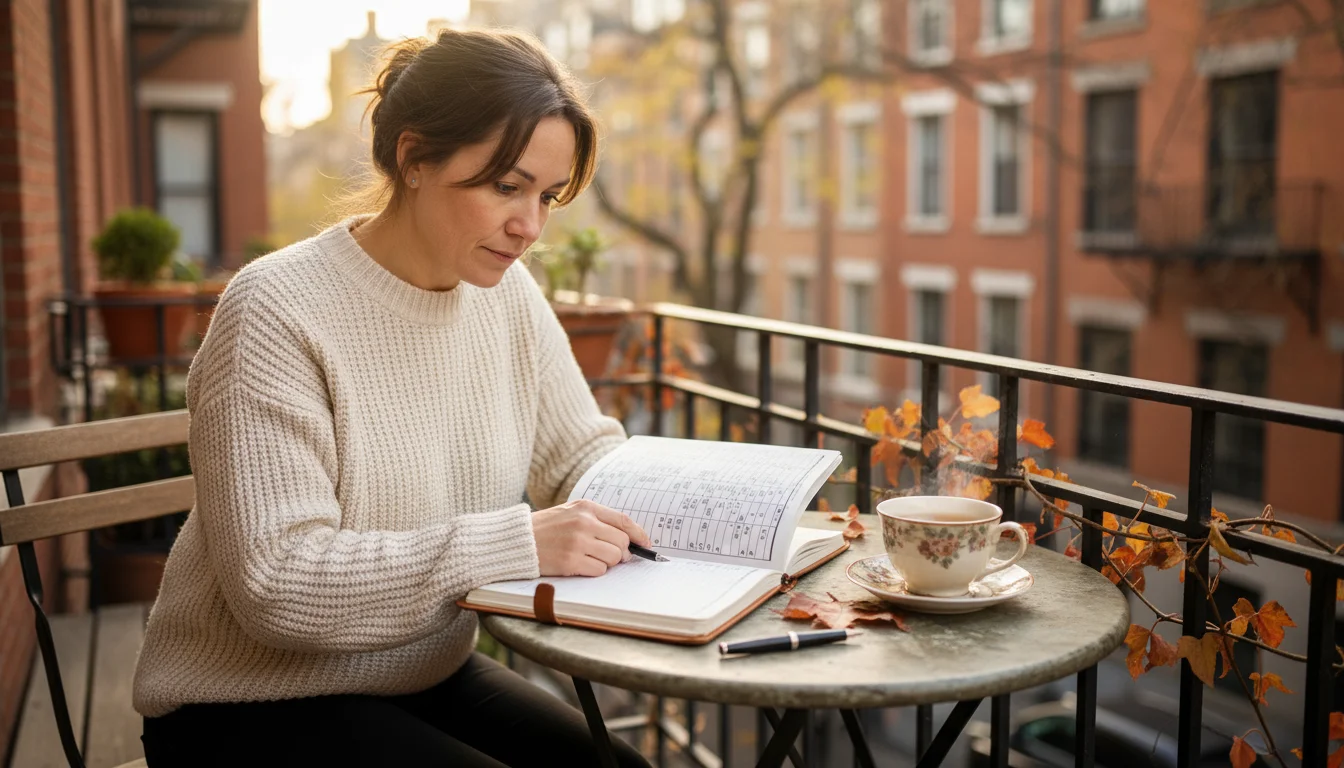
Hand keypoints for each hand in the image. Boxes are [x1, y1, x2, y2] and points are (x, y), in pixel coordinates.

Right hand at [532, 500, 651, 576]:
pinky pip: (599, 571)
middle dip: (622, 552)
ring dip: (608, 562)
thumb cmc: (546, 527)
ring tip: (591, 558)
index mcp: (586, 507)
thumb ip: (597, 520)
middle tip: (613, 556)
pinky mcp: (570, 562)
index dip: (639, 534)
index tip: (646, 544)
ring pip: (613, 557)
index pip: (624, 521)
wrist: (518, 540)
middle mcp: (584, 523)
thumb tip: (628, 538)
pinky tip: (581, 565)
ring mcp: (577, 542)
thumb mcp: (571, 512)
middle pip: (622, 542)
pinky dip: (595, 571)